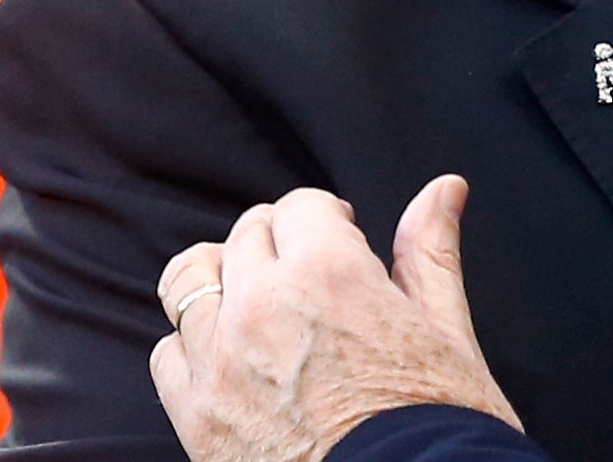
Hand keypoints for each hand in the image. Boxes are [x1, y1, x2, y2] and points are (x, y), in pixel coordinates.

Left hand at [152, 180, 518, 461]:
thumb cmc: (436, 423)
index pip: (301, 205)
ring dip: (224, 279)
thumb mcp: (447, 328)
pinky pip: (166, 354)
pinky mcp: (196, 418)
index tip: (344, 236)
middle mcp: (262, 305)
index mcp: (329, 271)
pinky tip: (230, 356)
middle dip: (278, 239)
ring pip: (189, 281)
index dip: (328, 216)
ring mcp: (220, 362)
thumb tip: (444, 189)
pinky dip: (193, 345)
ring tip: (255, 299)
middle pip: (244, 235)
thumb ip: (430, 251)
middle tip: (307, 268)